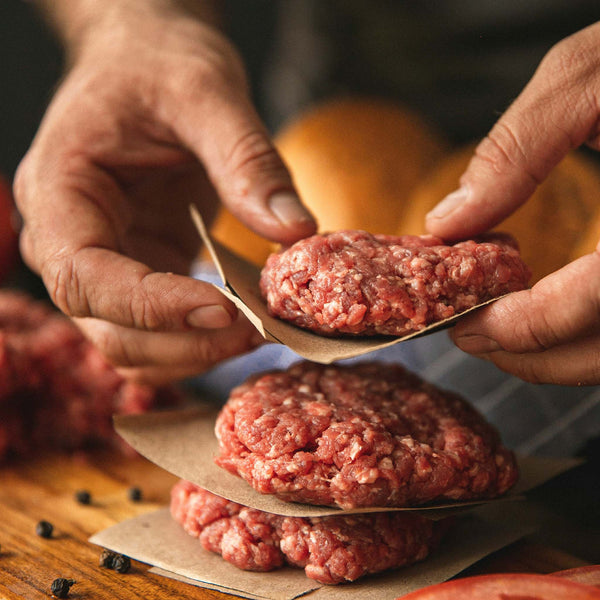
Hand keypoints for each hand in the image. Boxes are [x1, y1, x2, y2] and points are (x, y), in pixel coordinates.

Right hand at [14, 0, 315, 383]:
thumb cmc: (159, 63)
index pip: (85, 276)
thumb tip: (297, 231)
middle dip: (185, 342)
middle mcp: (69, 239)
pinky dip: (201, 341)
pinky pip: (161, 331)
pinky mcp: (141, 271)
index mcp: (59, 191)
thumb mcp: (206, 92)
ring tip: (260, 329)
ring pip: (133, 344)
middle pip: (108, 327)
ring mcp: (106, 263)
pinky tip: (246, 322)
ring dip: (196, 352)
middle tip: (259, 329)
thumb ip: (248, 161)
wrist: (147, 62)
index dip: (151, 306)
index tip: (224, 309)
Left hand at [425, 22, 599, 384]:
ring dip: (558, 355)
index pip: (596, 304)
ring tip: (502, 328)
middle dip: (530, 356)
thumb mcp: (593, 74)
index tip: (466, 324)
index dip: (523, 328)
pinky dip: (587, 335)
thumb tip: (449, 221)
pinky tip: (554, 311)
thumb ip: (517, 148)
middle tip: (473, 336)